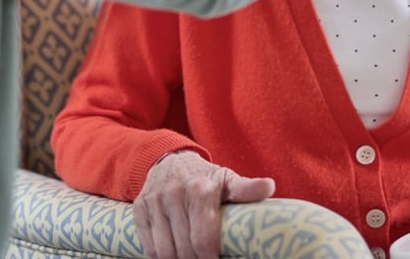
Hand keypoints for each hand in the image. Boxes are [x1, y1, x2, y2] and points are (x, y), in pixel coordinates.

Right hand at [133, 151, 274, 258]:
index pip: (203, 240)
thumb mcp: (227, 180)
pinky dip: (160, 256)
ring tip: (190, 257)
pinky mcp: (140, 209)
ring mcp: (155, 202)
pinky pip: (148, 246)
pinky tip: (173, 253)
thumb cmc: (204, 177)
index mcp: (201, 190)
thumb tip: (270, 186)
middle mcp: (175, 194)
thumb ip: (247, 189)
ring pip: (164, 252)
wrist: (169, 160)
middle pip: (184, 250)